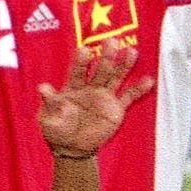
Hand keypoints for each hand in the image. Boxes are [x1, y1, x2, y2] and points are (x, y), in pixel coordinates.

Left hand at [33, 40, 149, 162]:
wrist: (72, 149)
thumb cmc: (57, 131)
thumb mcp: (49, 118)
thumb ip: (50, 103)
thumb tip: (42, 87)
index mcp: (72, 87)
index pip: (77, 71)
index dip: (81, 61)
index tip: (84, 50)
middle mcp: (90, 88)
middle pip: (99, 69)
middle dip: (106, 56)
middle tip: (112, 41)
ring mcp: (104, 97)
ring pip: (115, 78)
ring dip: (123, 65)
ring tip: (131, 52)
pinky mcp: (115, 109)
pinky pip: (128, 97)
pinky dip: (138, 89)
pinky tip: (148, 80)